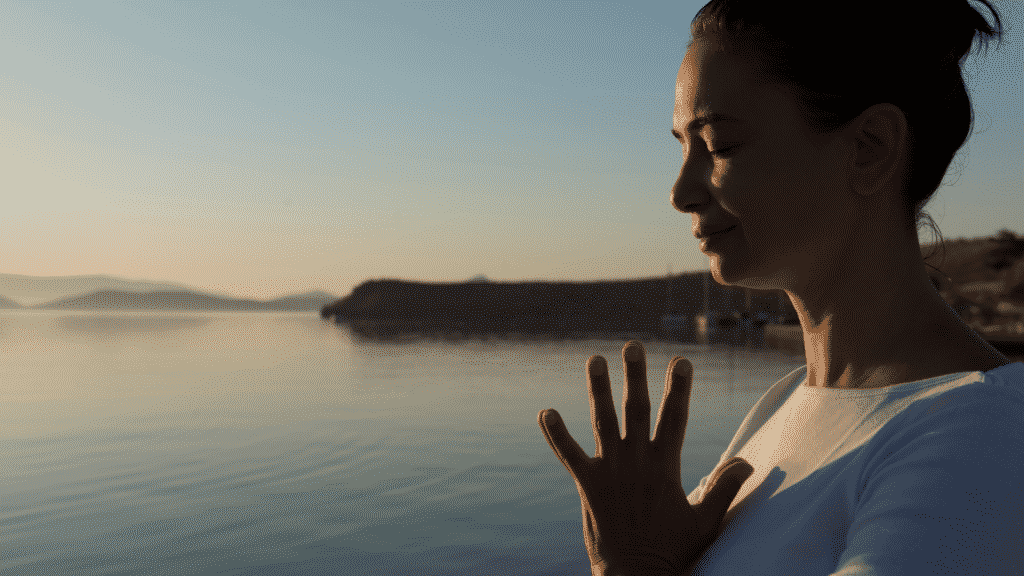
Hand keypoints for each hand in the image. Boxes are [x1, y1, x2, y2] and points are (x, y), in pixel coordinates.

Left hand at [538, 341, 753, 575]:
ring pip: (603, 421)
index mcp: (665, 466)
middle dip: (635, 376)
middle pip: (637, 409)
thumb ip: (726, 487)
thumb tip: (748, 460)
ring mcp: (610, 471)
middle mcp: (636, 461)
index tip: (682, 360)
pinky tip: (545, 412)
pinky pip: (568, 454)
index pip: (675, 417)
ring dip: (599, 389)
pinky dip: (556, 434)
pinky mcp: (587, 485)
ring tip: (594, 359)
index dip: (679, 388)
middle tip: (632, 346)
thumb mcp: (706, 520)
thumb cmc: (672, 551)